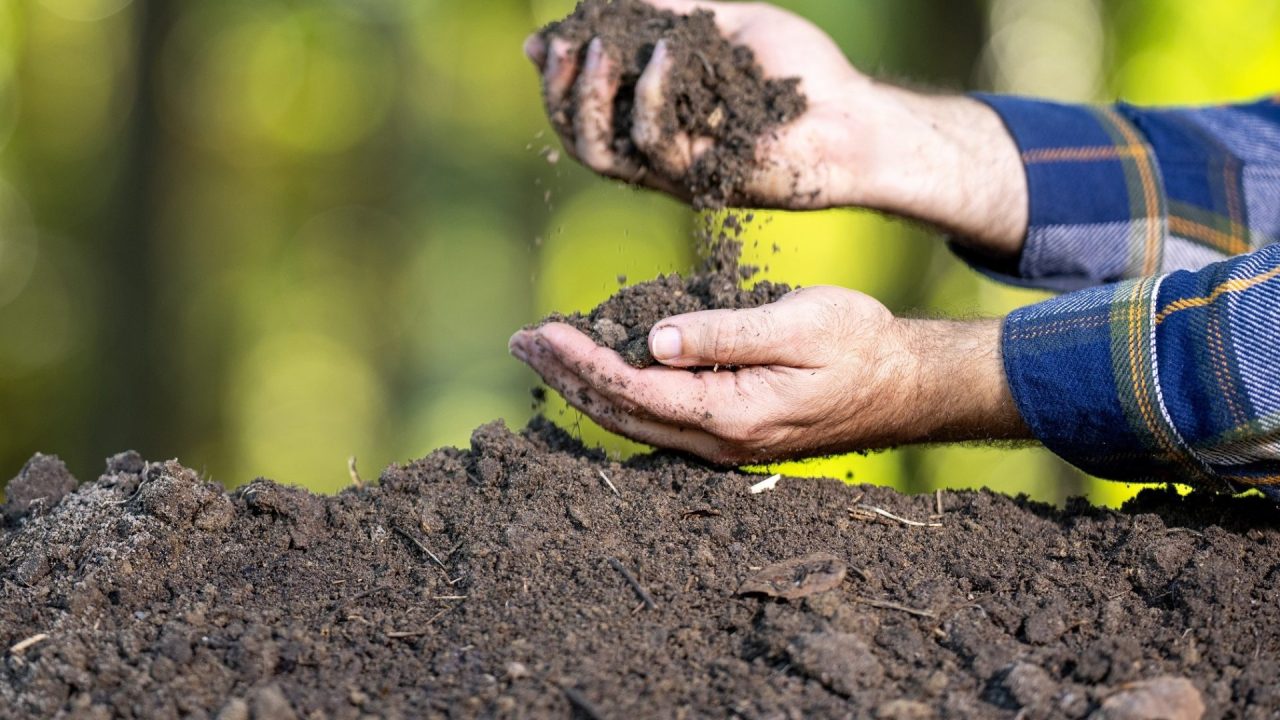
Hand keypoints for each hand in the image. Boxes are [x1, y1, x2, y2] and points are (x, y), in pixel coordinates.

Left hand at [509, 286, 1029, 464]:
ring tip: (543, 356)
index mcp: (733, 414)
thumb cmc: (858, 344)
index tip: (544, 333)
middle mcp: (719, 440)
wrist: (904, 384)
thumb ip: (724, 334)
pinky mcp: (729, 432)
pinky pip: (656, 420)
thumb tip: (654, 341)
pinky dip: (616, 397)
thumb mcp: (797, 325)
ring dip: (584, 389)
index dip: (584, 363)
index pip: (637, 391)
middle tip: (521, 343)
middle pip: (622, 414)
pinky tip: (596, 377)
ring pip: (635, 421)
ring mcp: (722, 443)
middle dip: (567, 378)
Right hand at [525, 0, 871, 208]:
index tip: (546, 39)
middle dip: (560, 89)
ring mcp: (677, 172)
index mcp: (654, 121)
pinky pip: (656, 142)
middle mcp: (657, 154)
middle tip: (563, 44)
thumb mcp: (725, 26)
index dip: (558, 77)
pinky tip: (665, 50)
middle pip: (580, 137)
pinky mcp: (702, 179)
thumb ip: (670, 13)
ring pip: (602, 152)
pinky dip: (652, 91)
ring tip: (596, 47)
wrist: (853, 116)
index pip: (586, 108)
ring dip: (589, 97)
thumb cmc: (798, 74)